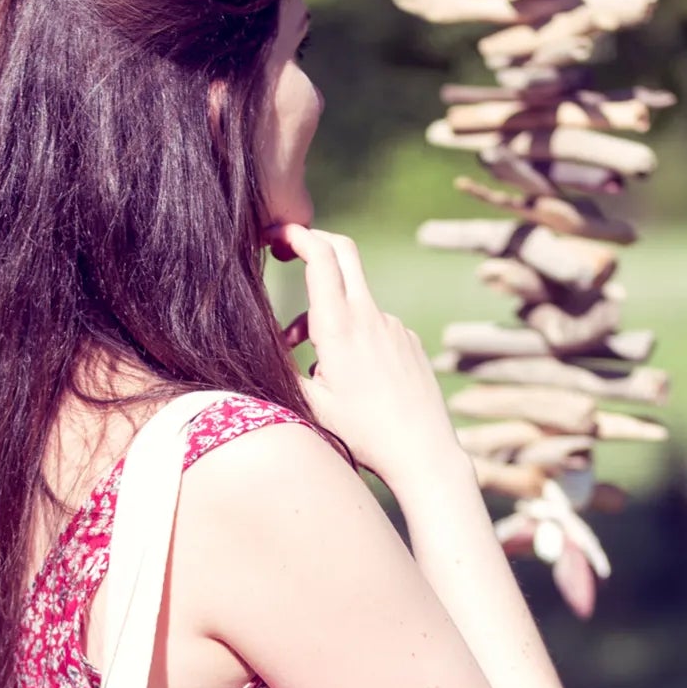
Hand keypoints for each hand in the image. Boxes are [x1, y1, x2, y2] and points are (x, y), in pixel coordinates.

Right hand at [267, 222, 460, 488]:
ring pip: (353, 300)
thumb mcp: (311, 405)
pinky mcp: (409, 341)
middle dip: (314, 243)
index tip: (276, 235)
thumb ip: (283, 368)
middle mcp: (370, 317)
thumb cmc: (364, 434)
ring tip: (312, 361)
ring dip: (327, 313)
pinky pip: (374, 326)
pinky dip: (353, 336)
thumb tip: (263, 345)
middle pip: (343, 252)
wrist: (423, 452)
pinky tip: (352, 377)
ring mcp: (395, 326)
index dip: (296, 235)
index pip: (320, 256)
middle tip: (289, 251)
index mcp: (340, 326)